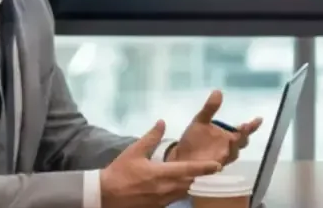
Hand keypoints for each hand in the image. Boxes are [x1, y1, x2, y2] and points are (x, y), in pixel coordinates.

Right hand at [101, 120, 220, 207]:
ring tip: (195, 175)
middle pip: (189, 183)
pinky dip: (179, 191)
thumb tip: (162, 122)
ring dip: (190, 184)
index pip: (188, 170)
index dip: (204, 168)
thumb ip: (151, 137)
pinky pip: (173, 199)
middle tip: (210, 168)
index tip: (218, 165)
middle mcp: (165, 189)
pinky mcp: (157, 207)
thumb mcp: (134, 151)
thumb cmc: (119, 172)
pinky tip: (178, 186)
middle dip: (199, 176)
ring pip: (183, 192)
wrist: (104, 195)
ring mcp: (162, 200)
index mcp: (161, 173)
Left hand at [168, 89, 263, 165]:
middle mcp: (228, 148)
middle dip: (243, 136)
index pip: (244, 131)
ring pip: (232, 155)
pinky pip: (217, 167)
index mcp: (228, 136)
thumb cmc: (193, 139)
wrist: (180, 156)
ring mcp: (221, 159)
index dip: (252, 126)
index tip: (258, 119)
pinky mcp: (211, 168)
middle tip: (244, 128)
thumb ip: (209, 108)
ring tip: (232, 139)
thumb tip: (218, 91)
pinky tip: (218, 163)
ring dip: (233, 147)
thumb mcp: (200, 121)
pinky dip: (218, 164)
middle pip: (241, 143)